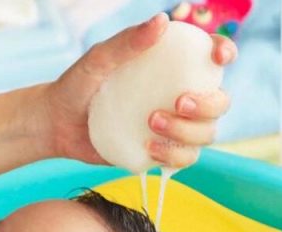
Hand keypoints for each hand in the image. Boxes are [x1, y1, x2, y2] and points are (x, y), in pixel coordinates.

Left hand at [39, 12, 236, 168]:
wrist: (56, 125)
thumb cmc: (76, 85)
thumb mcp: (97, 60)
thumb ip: (127, 42)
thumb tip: (161, 22)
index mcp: (171, 67)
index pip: (212, 57)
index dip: (225, 54)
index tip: (219, 57)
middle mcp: (178, 96)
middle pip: (219, 103)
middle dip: (208, 104)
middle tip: (177, 102)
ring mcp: (170, 127)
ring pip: (205, 135)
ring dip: (188, 132)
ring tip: (152, 123)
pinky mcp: (157, 153)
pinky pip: (182, 159)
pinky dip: (173, 156)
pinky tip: (150, 148)